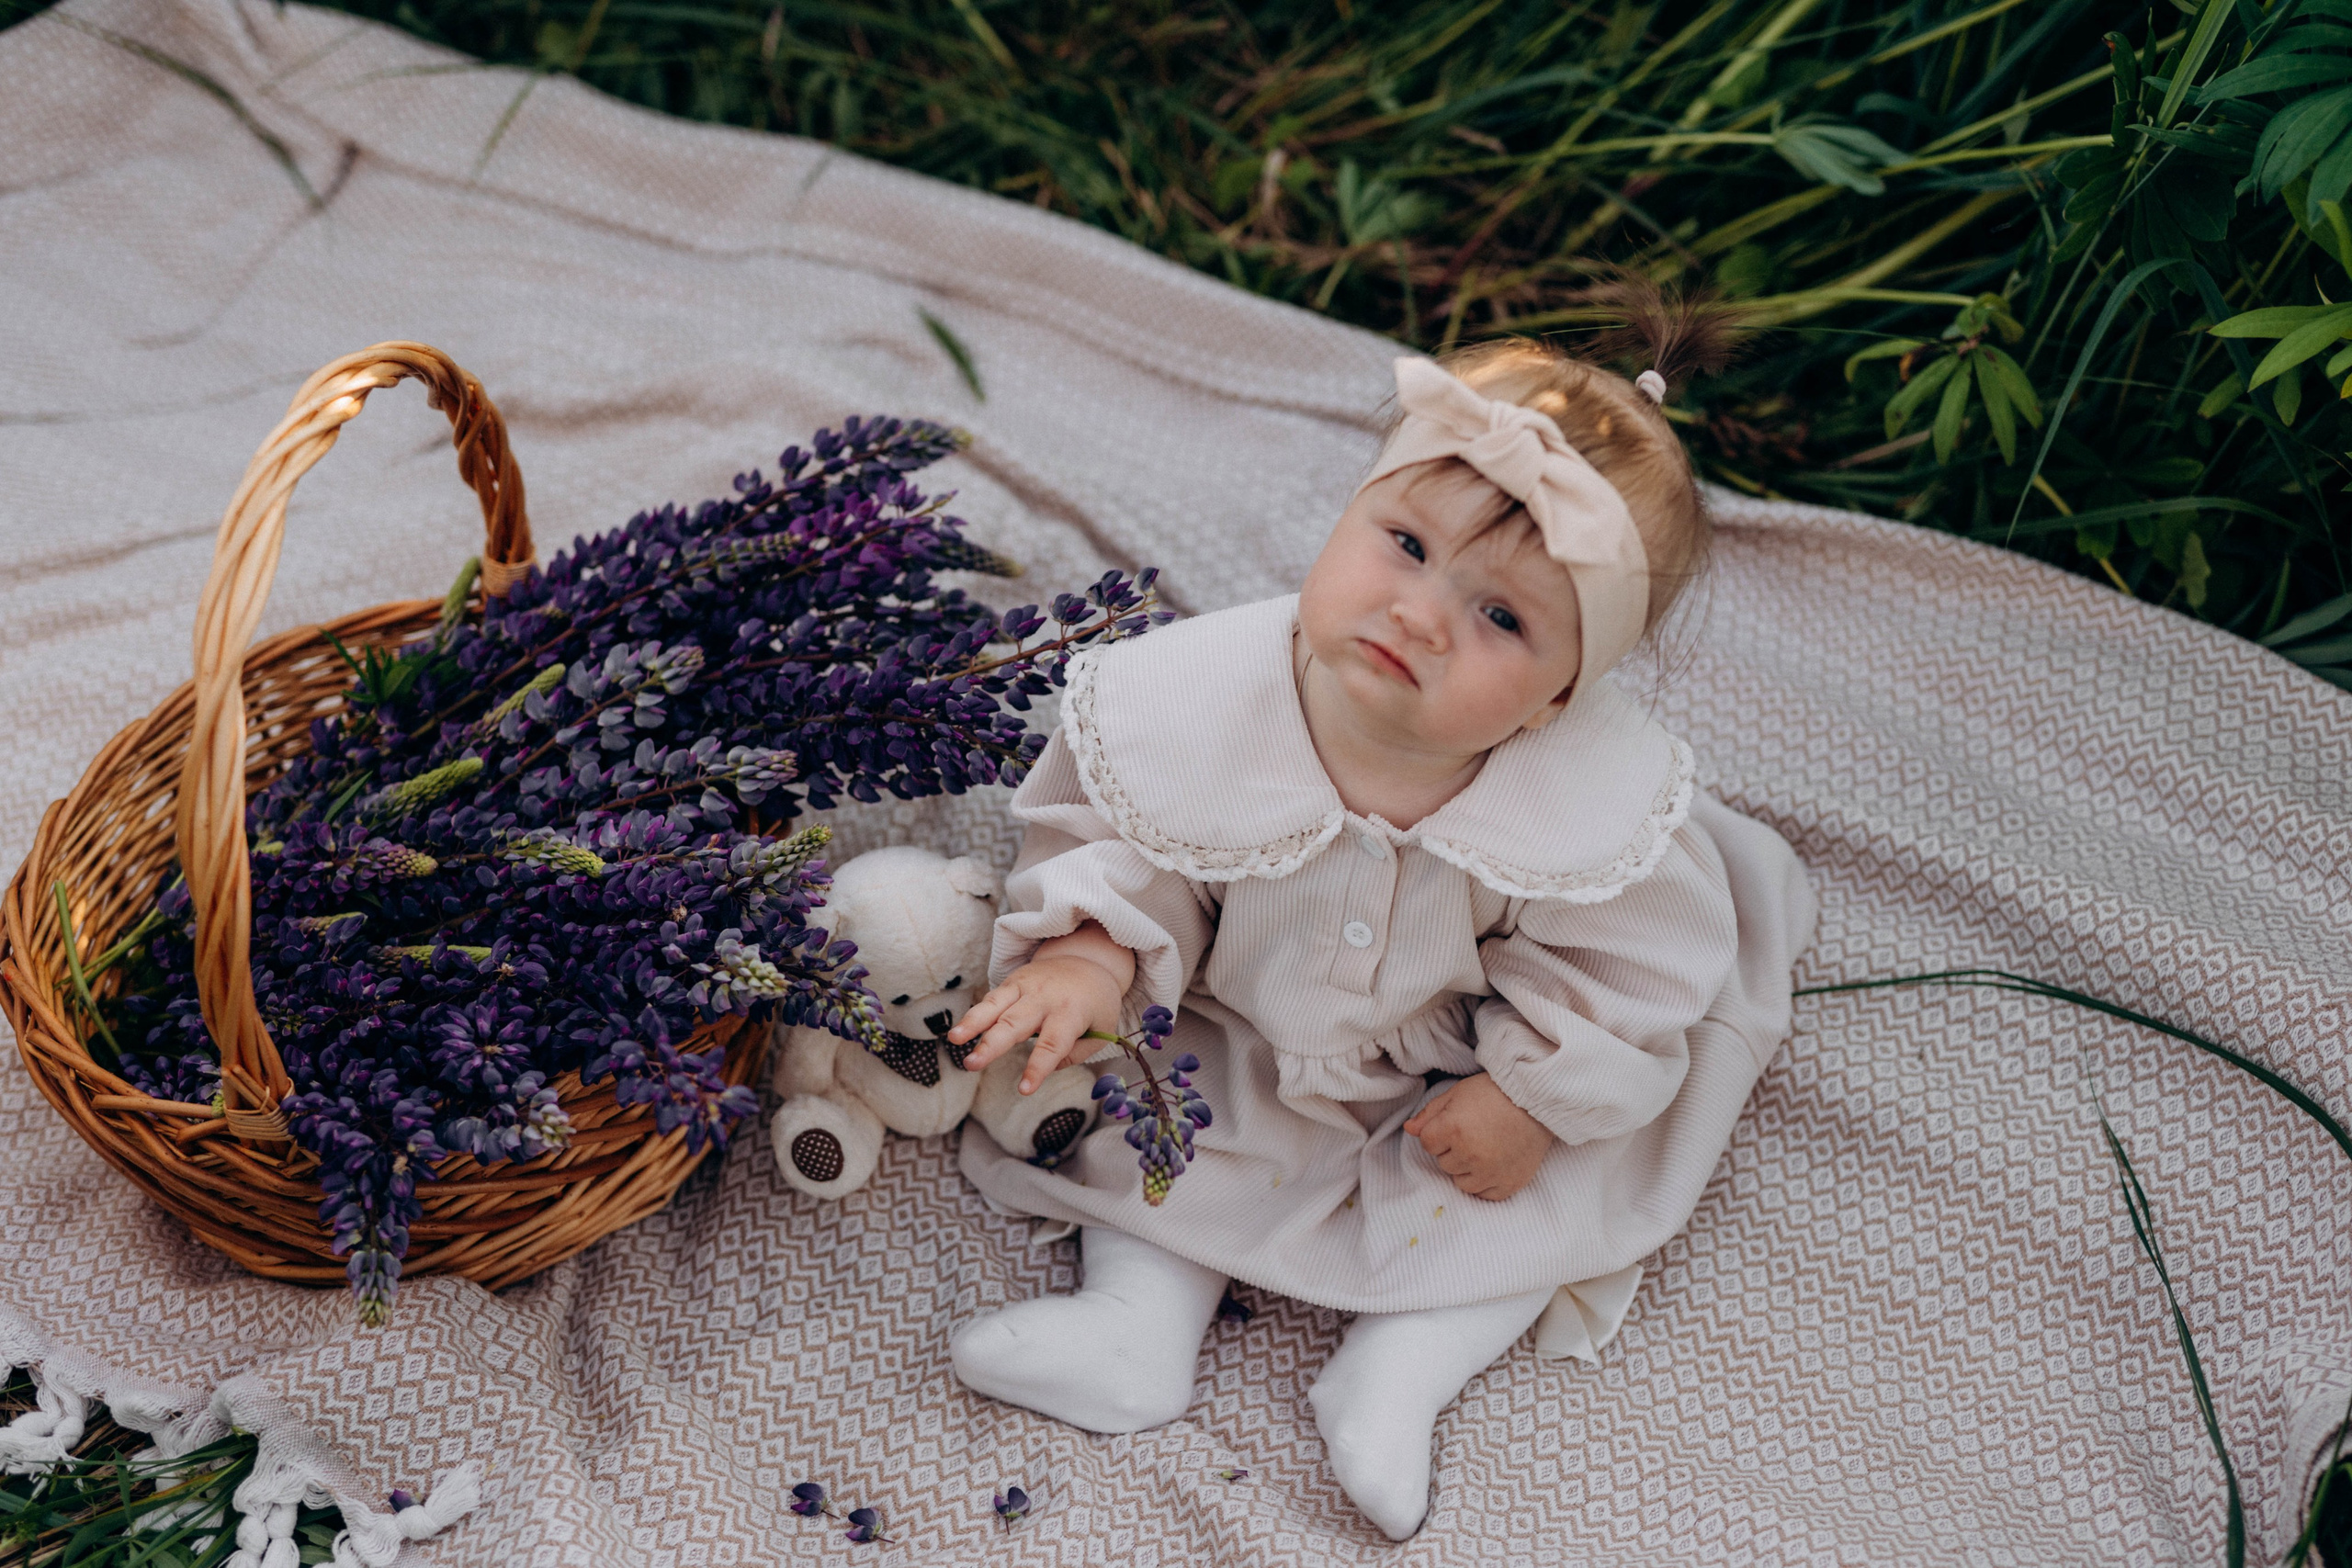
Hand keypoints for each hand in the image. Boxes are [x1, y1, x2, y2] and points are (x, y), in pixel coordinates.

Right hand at [948, 934, 1129, 1093]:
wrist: (1088, 958)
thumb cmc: (1095, 1003)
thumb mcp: (1101, 1030)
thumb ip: (1076, 1054)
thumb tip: (1048, 1067)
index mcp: (1071, 1012)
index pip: (1053, 1045)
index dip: (1038, 1068)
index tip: (1024, 1090)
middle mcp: (1045, 998)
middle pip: (1015, 1024)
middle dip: (991, 1045)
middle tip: (971, 1064)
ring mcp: (1026, 986)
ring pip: (995, 1006)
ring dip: (973, 1023)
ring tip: (954, 1040)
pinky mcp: (1013, 981)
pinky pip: (992, 998)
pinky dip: (975, 1014)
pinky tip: (959, 1031)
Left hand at [1403, 1074, 1553, 1201]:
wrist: (1537, 1100)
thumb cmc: (1495, 1092)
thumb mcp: (1457, 1094)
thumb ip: (1430, 1114)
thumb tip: (1409, 1130)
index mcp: (1453, 1129)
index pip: (1428, 1144)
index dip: (1440, 1132)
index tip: (1457, 1122)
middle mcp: (1470, 1154)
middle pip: (1444, 1164)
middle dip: (1453, 1150)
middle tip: (1475, 1132)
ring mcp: (1491, 1172)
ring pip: (1461, 1183)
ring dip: (1467, 1169)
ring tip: (1484, 1147)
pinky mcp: (1510, 1184)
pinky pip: (1485, 1195)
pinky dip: (1486, 1182)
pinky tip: (1495, 1163)